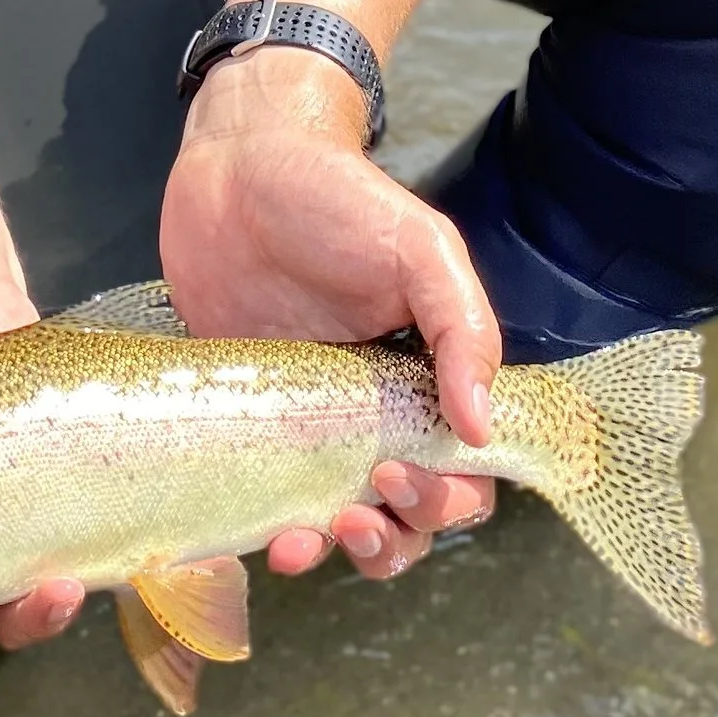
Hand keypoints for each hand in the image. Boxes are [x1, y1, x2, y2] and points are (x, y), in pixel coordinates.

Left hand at [160, 49, 500, 581]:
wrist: (233, 164)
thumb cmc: (335, 197)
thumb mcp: (418, 247)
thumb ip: (461, 328)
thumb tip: (483, 427)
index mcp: (426, 377)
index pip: (464, 470)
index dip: (447, 496)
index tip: (402, 474)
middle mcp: (373, 413)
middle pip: (408, 514)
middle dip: (395, 537)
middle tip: (357, 511)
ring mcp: (306, 424)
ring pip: (340, 523)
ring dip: (335, 552)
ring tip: (302, 543)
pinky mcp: (244, 422)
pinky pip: (266, 498)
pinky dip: (270, 532)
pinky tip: (260, 537)